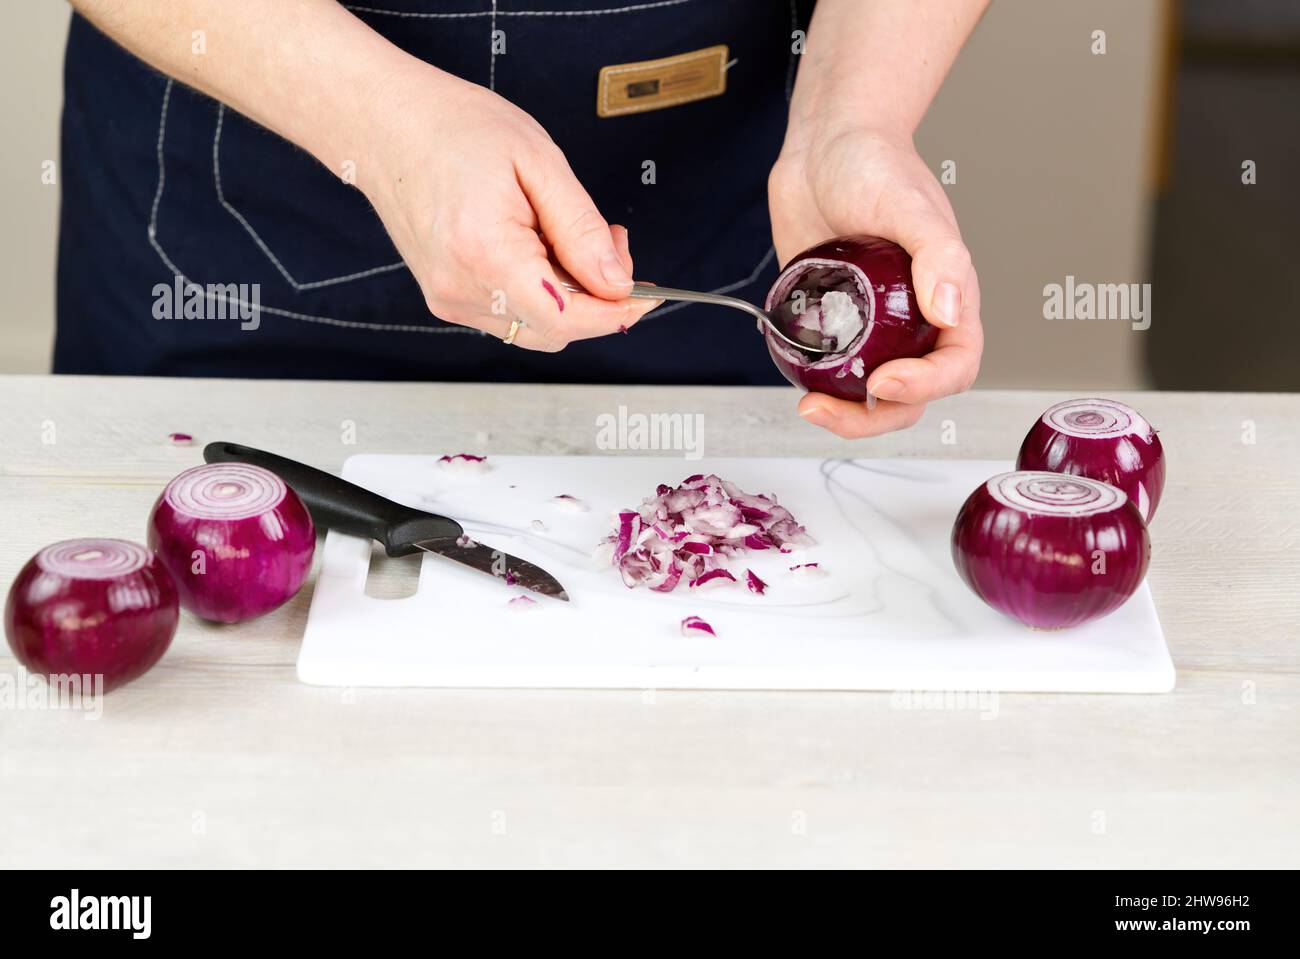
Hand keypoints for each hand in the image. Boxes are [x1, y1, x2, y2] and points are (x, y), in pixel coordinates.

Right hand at [357, 64, 655, 349]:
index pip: (567, 318)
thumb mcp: (538, 163)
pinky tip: (538, 248)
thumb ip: (581, 229)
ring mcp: (449, 299)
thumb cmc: (455, 129)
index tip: (646, 295)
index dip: (615, 312)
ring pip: (535, 327)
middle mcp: (461, 289)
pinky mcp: (446, 298)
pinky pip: (511, 315)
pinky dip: (539, 292)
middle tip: (610, 241)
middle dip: (597, 297)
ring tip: (567, 234)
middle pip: (555, 330)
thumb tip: (617, 282)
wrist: (387, 125)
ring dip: (569, 296)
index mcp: (486, 254)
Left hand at [768, 126, 982, 436]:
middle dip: (873, 417)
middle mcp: (911, 321)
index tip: (885, 380)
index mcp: (947, 299)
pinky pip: (827, 367)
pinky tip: (793, 378)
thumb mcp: (910, 205)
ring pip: (866, 393)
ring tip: (808, 405)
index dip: (925, 386)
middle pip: (908, 397)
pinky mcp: (829, 320)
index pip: (954, 366)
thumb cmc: (876, 163)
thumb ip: (937, 255)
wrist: (823, 146)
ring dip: (842, 411)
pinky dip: (814, 383)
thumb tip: (950, 309)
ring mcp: (869, 325)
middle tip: (828, 408)